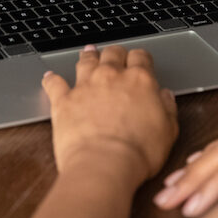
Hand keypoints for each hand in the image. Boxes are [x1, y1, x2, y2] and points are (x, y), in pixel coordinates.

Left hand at [42, 45, 177, 185]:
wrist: (104, 164)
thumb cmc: (138, 152)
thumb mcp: (168, 131)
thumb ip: (167, 108)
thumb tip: (165, 96)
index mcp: (140, 81)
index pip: (141, 57)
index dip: (141, 57)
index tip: (140, 60)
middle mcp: (111, 77)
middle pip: (112, 53)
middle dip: (115, 53)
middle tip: (115, 55)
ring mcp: (85, 86)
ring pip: (86, 61)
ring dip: (87, 56)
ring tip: (87, 54)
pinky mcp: (64, 100)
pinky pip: (54, 83)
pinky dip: (52, 79)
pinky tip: (50, 76)